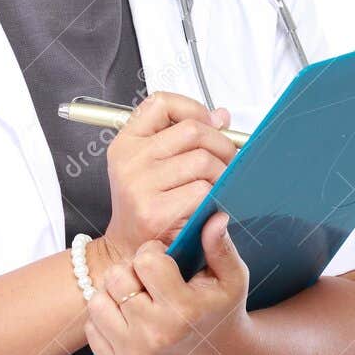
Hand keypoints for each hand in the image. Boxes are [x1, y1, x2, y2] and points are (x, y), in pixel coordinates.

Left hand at [85, 211, 250, 354]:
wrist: (214, 353)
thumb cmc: (220, 307)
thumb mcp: (232, 276)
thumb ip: (221, 247)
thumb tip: (215, 218)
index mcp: (184, 311)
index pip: (146, 261)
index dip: (153, 251)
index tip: (163, 258)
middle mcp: (156, 335)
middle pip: (117, 278)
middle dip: (132, 270)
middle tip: (149, 278)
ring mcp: (134, 353)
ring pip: (97, 301)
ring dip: (115, 293)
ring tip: (138, 296)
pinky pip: (91, 325)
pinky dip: (107, 315)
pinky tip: (130, 316)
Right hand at [102, 92, 236, 264]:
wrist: (131, 250)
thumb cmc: (149, 204)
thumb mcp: (156, 163)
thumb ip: (185, 134)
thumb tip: (222, 116)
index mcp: (127, 142)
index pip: (161, 103)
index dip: (193, 108)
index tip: (209, 123)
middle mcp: (129, 161)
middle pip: (193, 130)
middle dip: (221, 144)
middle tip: (228, 160)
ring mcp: (139, 186)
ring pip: (203, 161)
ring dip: (221, 174)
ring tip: (217, 185)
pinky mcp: (155, 213)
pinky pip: (203, 191)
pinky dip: (214, 196)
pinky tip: (208, 205)